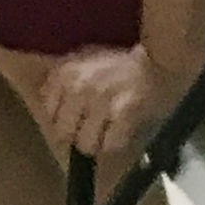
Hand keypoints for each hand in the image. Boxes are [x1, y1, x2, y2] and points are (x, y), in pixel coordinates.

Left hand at [39, 45, 186, 157]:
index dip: (59, 120)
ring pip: (85, 143)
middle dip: (76, 136)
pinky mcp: (124, 113)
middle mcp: (77, 87)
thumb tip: (48, 105)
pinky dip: (115, 144)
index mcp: (64, 73)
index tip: (71, 122)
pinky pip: (110, 144)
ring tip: (105, 136)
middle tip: (89, 133)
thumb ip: (62, 80)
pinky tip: (120, 135)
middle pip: (63, 132)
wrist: (158, 61)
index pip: (47, 111)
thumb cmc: (121, 62)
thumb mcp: (82, 61)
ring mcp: (100, 101)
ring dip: (96, 144)